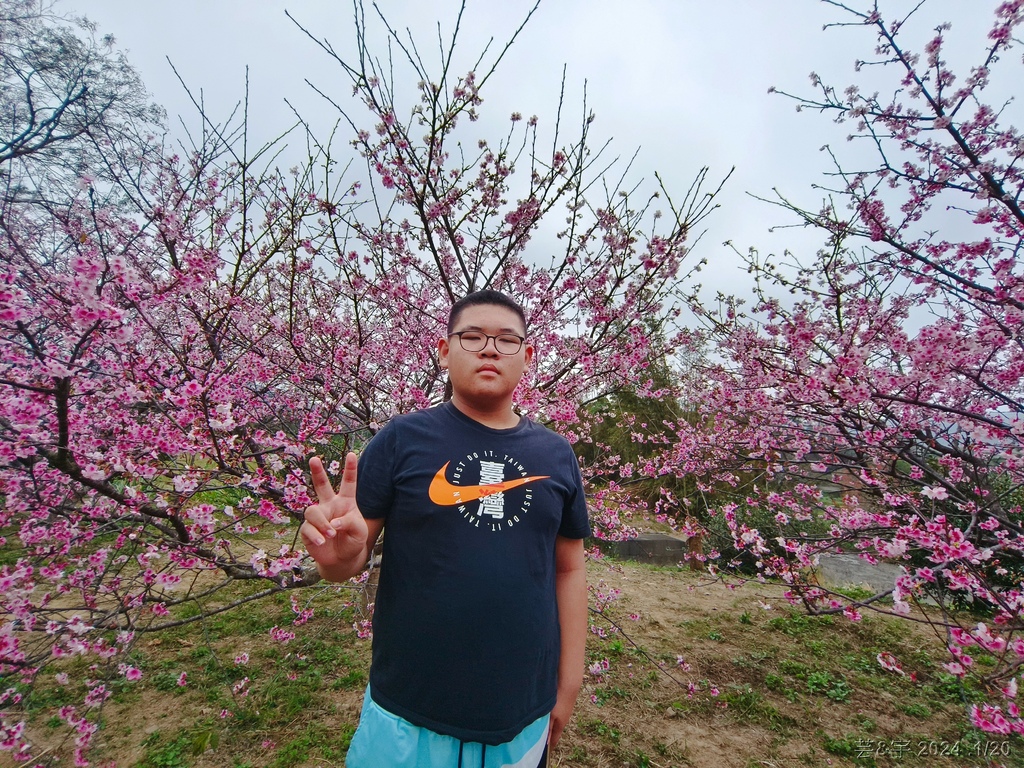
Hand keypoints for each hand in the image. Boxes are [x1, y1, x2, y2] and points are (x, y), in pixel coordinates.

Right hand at [300, 452, 368, 576]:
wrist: (342, 560)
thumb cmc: (353, 541)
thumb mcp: (360, 531)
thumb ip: (349, 522)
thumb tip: (332, 522)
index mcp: (346, 502)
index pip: (349, 483)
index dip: (350, 469)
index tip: (352, 454)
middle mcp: (330, 505)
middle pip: (321, 486)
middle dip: (317, 472)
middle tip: (314, 459)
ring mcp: (318, 517)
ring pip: (312, 511)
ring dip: (322, 523)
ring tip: (330, 535)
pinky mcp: (308, 530)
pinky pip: (307, 528)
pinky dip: (315, 535)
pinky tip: (321, 542)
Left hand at [548, 685, 576, 749]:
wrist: (569, 684)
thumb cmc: (559, 701)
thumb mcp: (551, 716)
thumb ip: (548, 728)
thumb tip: (547, 741)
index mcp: (560, 725)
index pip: (555, 739)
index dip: (550, 745)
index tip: (545, 750)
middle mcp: (564, 719)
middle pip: (555, 730)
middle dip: (549, 735)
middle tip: (541, 739)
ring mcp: (565, 712)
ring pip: (556, 721)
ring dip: (550, 725)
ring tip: (542, 726)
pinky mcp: (564, 704)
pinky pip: (557, 714)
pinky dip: (552, 716)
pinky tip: (547, 712)